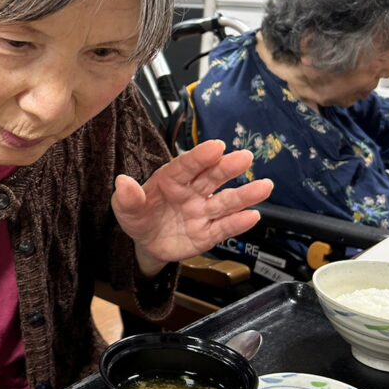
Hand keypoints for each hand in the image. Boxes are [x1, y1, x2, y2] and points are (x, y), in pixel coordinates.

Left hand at [111, 140, 273, 275]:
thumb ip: (127, 197)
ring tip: (265, 186)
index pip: (187, 165)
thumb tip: (123, 182)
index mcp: (171, 179)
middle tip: (245, 158)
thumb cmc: (138, 216)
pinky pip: (224, 228)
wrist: (146, 243)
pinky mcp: (208, 233)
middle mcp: (192, 191)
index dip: (201, 156)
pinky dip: (238, 223)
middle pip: (212, 178)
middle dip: (228, 168)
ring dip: (245, 195)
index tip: (216, 146)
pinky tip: (253, 216)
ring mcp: (202, 212)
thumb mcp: (125, 209)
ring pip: (225, 202)